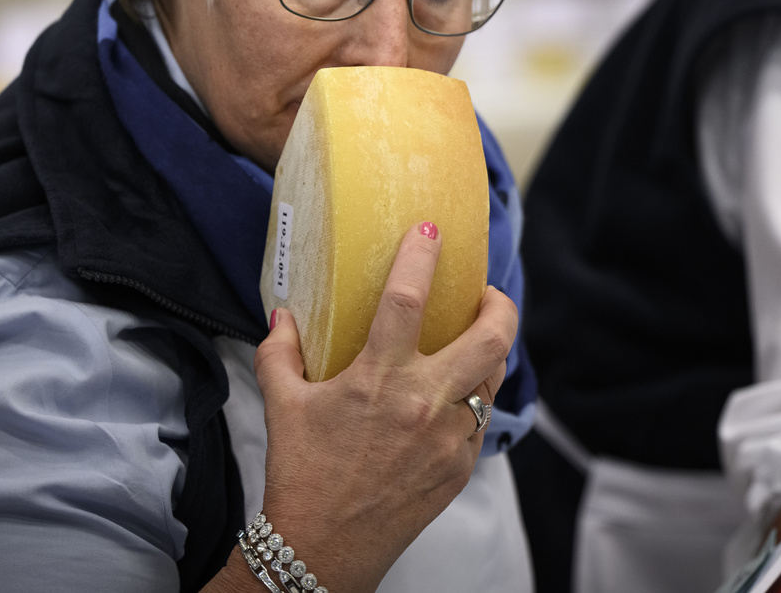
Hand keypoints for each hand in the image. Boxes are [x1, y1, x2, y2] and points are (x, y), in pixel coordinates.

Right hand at [251, 221, 517, 592]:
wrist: (323, 549)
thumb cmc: (301, 476)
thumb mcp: (282, 406)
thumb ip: (280, 353)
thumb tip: (282, 316)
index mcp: (379, 380)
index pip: (408, 301)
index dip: (422, 258)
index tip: (431, 231)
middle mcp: (424, 404)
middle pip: (491, 338)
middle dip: (500, 304)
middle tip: (488, 293)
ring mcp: (450, 438)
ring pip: (493, 379)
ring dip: (489, 353)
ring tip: (474, 340)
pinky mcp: (461, 468)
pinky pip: (479, 421)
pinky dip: (472, 400)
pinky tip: (454, 396)